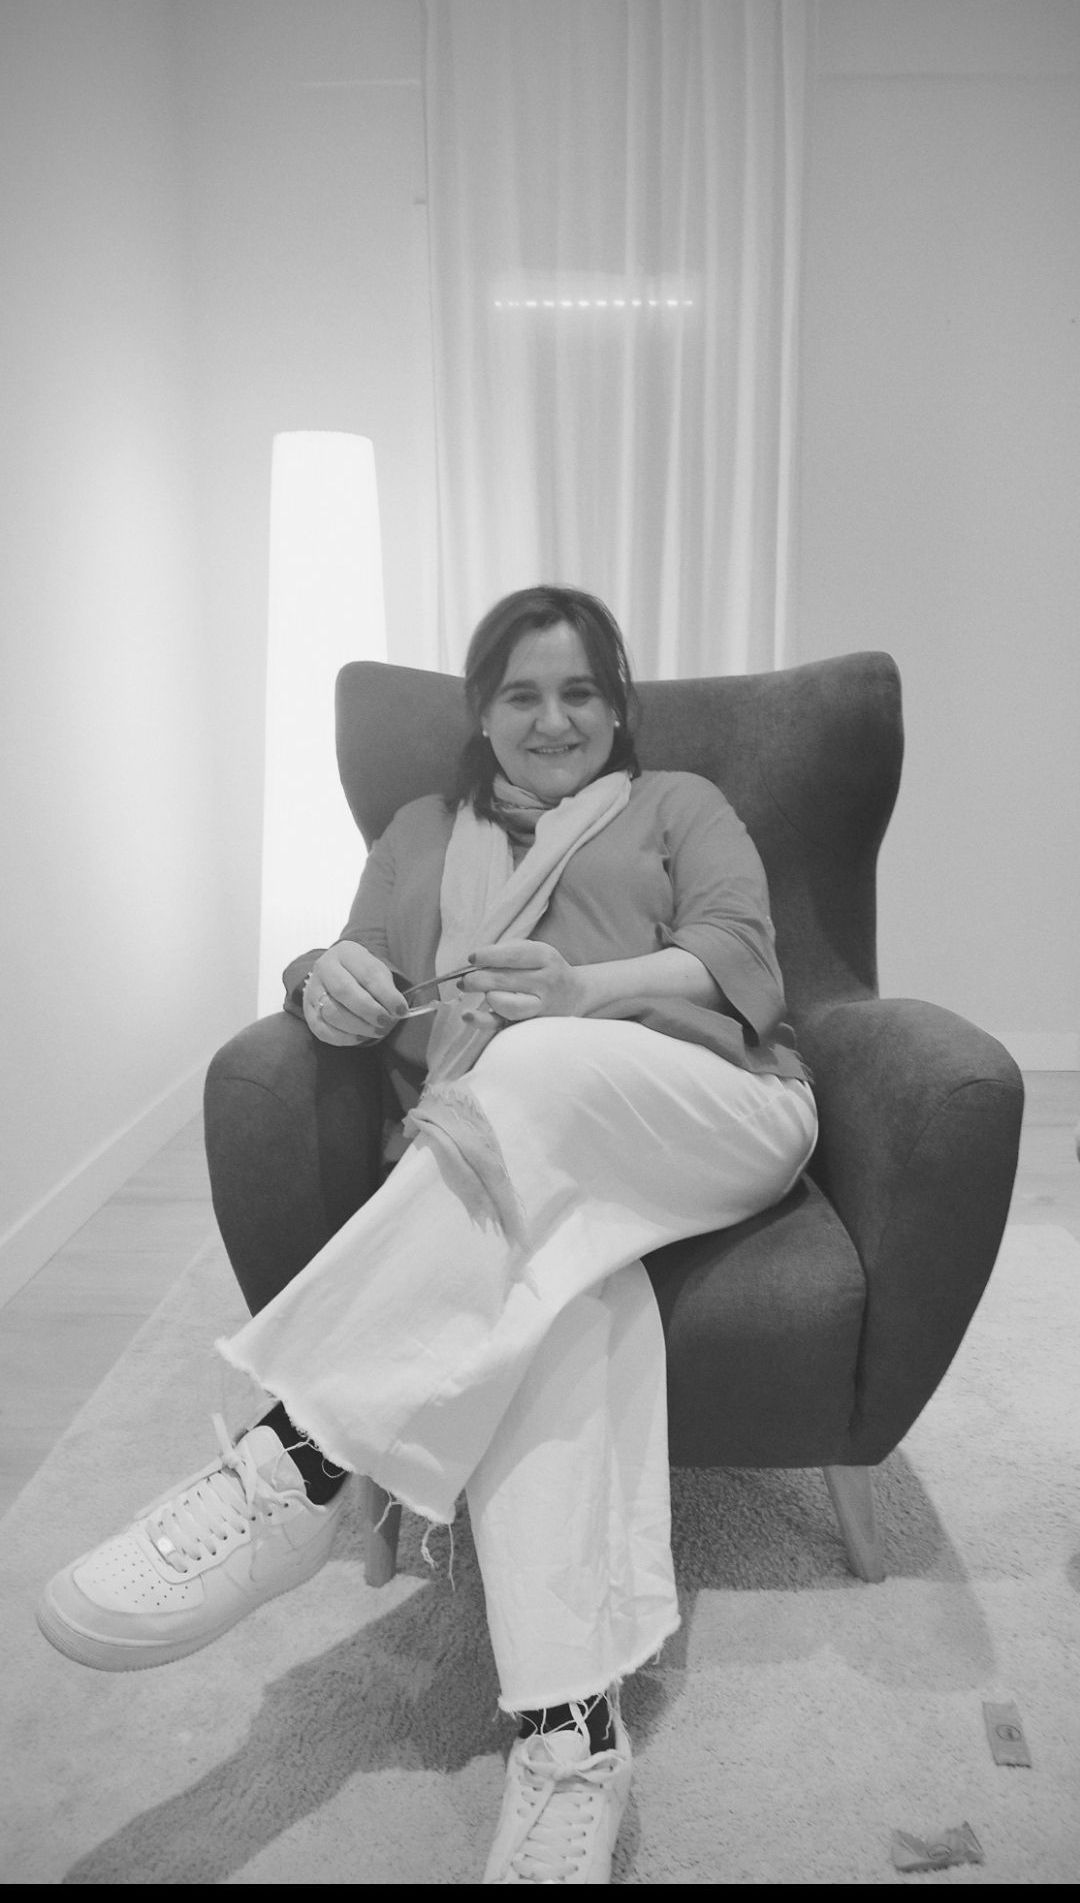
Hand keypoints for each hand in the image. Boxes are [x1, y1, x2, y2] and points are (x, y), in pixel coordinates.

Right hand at [302, 942, 407, 1045]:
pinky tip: (360, 1036)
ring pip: (331, 1012)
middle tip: (386, 1023)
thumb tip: (398, 1011)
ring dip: (358, 1026)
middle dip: (369, 1010)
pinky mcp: (308, 1012)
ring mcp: (312, 990)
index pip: (367, 973)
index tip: (401, 1010)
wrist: (336, 976)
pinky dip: (344, 1038)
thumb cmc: (361, 975)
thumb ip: (387, 989)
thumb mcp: (377, 972)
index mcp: (346, 952)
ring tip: (376, 1031)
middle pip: (344, 991)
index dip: (386, 994)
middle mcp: (324, 968)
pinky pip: (322, 1030)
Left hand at [460, 940, 585, 1021]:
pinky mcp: (530, 1024)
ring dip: (487, 996)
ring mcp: (540, 1007)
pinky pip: (503, 1024)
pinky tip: (467, 1015)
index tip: (472, 958)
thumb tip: (475, 963)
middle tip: (465, 980)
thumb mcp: (534, 950)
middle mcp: (546, 982)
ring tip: (483, 993)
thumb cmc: (545, 969)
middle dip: (477, 979)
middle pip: (504, 980)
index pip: (513, 956)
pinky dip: (481, 1021)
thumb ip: (507, 951)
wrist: (576, 994)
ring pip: (506, 1004)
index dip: (488, 956)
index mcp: (546, 957)